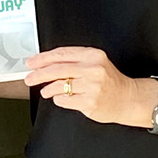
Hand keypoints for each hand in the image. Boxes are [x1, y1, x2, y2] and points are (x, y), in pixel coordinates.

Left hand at [25, 47, 154, 125]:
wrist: (128, 98)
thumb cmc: (109, 81)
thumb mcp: (95, 63)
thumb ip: (74, 61)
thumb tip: (45, 64)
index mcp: (93, 55)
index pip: (61, 54)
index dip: (43, 58)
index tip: (31, 62)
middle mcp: (93, 69)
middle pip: (57, 70)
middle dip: (39, 74)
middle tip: (29, 78)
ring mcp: (92, 86)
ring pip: (58, 86)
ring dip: (48, 90)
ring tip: (46, 91)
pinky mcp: (90, 102)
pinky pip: (64, 100)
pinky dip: (59, 100)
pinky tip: (62, 98)